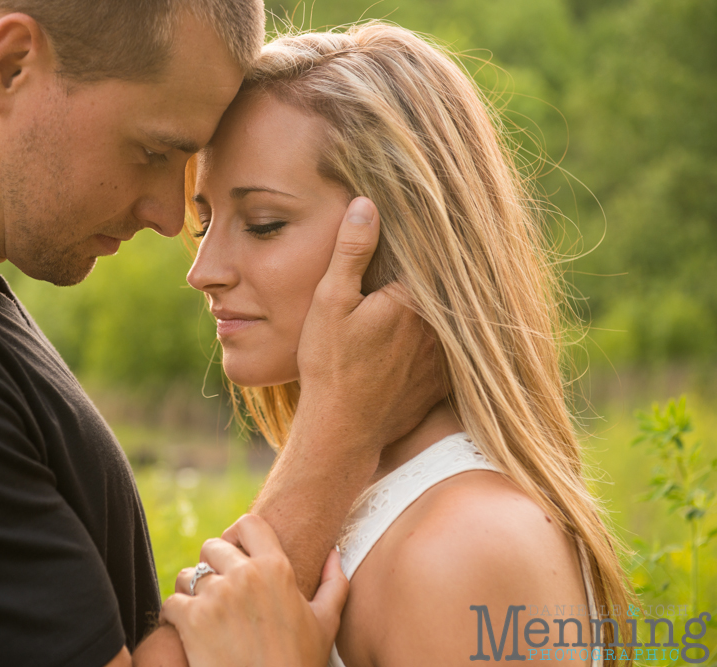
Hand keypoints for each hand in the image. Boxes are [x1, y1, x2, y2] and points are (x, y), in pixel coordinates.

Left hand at [163, 514, 347, 666]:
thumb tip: (334, 552)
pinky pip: (171, 602)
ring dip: (190, 591)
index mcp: (276, 569)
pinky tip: (188, 631)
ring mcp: (217, 596)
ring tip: (203, 614)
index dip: (236, 535)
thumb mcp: (325, 623)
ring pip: (187, 574)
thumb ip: (333, 583)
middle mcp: (245, 575)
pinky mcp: (192, 619)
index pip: (248, 524)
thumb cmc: (300, 664)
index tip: (234, 553)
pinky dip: (174, 616)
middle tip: (218, 593)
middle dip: (211, 567)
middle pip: (211, 547)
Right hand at [296, 196, 446, 461]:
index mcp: (414, 300)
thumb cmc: (330, 364)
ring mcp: (445, 358)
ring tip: (407, 306)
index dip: (423, 241)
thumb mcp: (331, 301)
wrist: (342, 431)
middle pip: (441, 288)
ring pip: (447, 321)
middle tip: (413, 265)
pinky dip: (438, 342)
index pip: (429, 258)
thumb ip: (351, 251)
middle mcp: (439, 327)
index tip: (424, 222)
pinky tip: (411, 342)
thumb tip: (366, 204)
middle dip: (428, 275)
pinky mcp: (442, 383)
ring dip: (437, 308)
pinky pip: (447, 352)